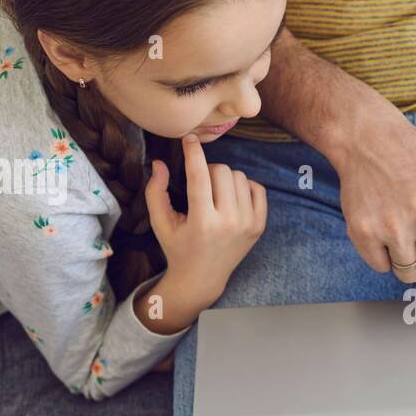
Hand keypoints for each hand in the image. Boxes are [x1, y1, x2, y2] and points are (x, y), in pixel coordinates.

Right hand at [136, 134, 266, 333]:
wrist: (203, 277)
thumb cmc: (177, 246)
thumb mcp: (160, 222)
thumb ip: (155, 191)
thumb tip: (159, 162)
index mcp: (202, 222)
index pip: (199, 176)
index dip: (193, 153)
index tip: (189, 139)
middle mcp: (229, 223)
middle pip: (222, 171)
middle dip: (208, 170)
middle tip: (200, 184)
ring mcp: (248, 225)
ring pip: (239, 177)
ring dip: (224, 178)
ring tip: (214, 194)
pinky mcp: (259, 226)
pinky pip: (257, 188)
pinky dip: (243, 186)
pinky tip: (231, 198)